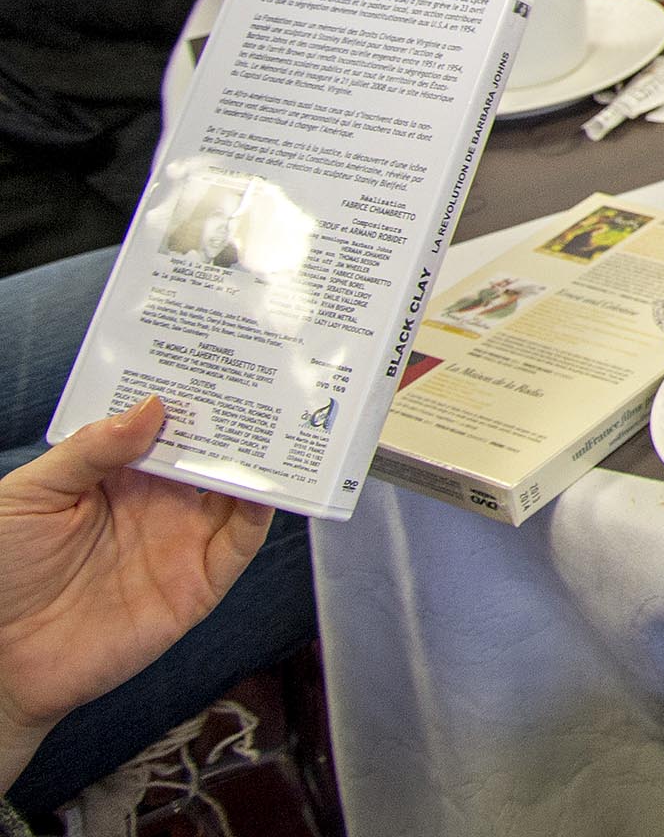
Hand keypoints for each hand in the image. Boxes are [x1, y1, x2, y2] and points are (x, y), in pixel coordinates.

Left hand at [0, 398, 270, 773]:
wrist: (0, 661)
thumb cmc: (1, 573)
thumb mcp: (30, 495)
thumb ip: (88, 451)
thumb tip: (152, 407)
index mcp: (118, 474)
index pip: (165, 424)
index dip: (188, 392)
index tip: (215, 358)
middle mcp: (158, 502)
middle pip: (210, 450)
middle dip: (237, 417)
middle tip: (266, 378)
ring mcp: (181, 540)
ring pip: (237, 490)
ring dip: (260, 460)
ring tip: (280, 423)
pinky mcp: (199, 584)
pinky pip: (241, 544)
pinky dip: (263, 513)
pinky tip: (269, 487)